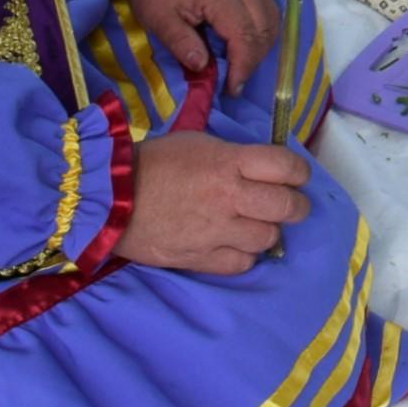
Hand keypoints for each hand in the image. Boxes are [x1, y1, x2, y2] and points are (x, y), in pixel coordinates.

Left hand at [105, 0, 284, 89]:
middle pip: (265, 29)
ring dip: (261, 47)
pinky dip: (263, 32)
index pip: (245, 36)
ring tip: (240, 65)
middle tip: (234, 81)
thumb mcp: (158, 19)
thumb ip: (180, 43)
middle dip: (253, 60)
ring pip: (272, 20)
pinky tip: (246, 46)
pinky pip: (268, 10)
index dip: (242, 66)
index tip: (232, 89)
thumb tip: (203, 67)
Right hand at [118, 131, 311, 273]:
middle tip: (291, 205)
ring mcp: (217, 231)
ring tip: (257, 225)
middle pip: (287, 206)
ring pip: (268, 238)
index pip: (287, 167)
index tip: (297, 176)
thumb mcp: (197, 143)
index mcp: (228, 163)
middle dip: (297, 205)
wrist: (107, 198)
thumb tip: (261, 167)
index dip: (300, 172)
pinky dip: (245, 255)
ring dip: (268, 231)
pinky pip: (242, 264)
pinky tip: (236, 245)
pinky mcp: (201, 258)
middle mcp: (230, 197)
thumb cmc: (152, 163)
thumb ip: (233, 155)